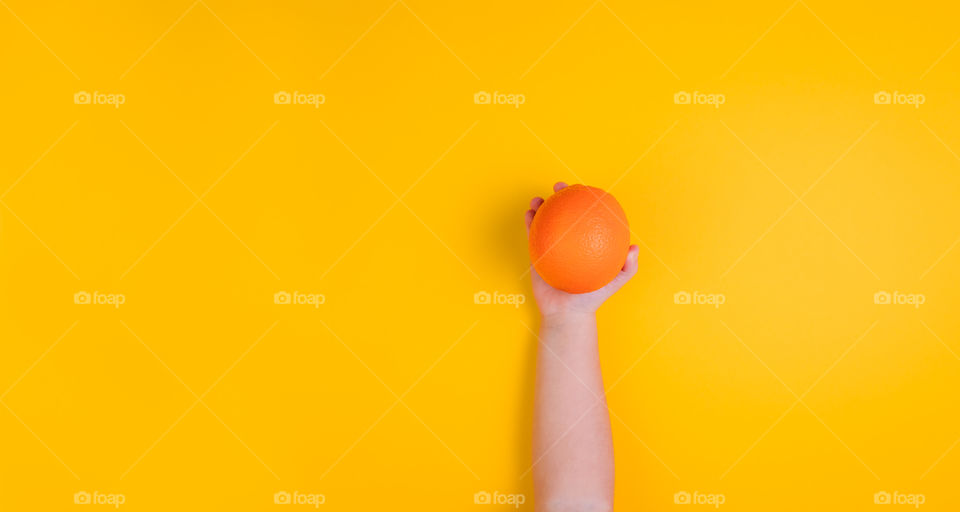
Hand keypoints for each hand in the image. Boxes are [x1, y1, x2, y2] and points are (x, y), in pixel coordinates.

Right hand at [525, 182, 638, 321]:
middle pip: (565, 211)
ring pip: (546, 219)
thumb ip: (627, 268)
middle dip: (562, 195)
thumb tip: (633, 248)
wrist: (567, 313)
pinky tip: (529, 214)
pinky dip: (529, 222)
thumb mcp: (614, 282)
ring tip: (538, 198)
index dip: (585, 198)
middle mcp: (571, 239)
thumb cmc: (592, 298)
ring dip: (540, 204)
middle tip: (559, 187)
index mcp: (587, 241)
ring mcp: (552, 244)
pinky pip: (532, 234)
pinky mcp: (537, 252)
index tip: (584, 188)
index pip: (588, 214)